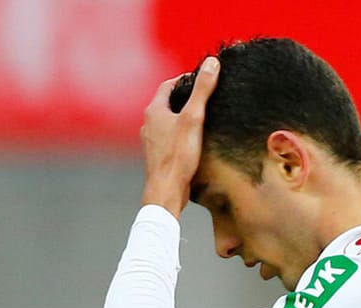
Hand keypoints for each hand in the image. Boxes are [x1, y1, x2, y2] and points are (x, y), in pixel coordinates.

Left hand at [138, 57, 218, 215]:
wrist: (166, 190)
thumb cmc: (178, 155)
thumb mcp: (194, 118)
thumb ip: (202, 90)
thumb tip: (212, 63)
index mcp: (154, 111)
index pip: (168, 85)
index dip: (185, 79)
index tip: (201, 79)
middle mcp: (148, 124)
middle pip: (167, 103)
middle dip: (184, 98)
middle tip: (204, 96)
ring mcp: (151, 140)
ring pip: (167, 121)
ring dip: (181, 117)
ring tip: (201, 117)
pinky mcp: (157, 155)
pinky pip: (168, 137)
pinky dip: (179, 134)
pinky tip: (192, 141)